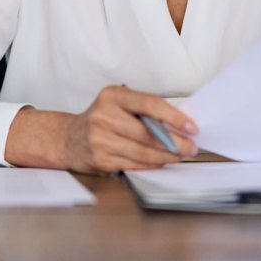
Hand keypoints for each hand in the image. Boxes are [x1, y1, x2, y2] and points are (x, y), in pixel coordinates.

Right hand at [61, 85, 198, 173]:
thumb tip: (179, 123)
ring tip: (180, 155)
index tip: (191, 127)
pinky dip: (152, 164)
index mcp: (113, 96)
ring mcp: (101, 139)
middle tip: (191, 146)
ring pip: (144, 152)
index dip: (174, 117)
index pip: (149, 104)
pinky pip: (134, 164)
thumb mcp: (118, 103)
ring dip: (167, 156)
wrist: (68, 138)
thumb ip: (144, 109)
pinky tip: (161, 161)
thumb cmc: (101, 118)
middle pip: (149, 133)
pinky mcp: (101, 159)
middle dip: (176, 142)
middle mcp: (105, 116)